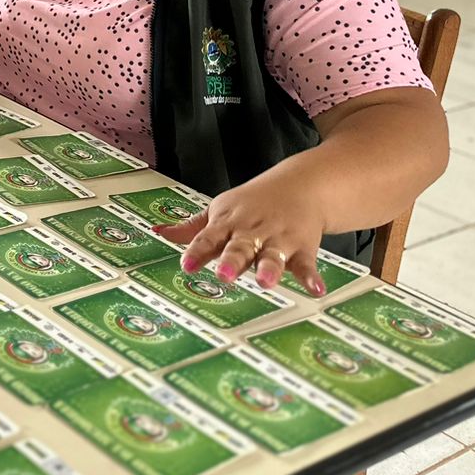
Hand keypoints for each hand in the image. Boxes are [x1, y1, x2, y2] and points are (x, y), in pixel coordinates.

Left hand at [156, 173, 329, 294]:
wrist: (299, 185)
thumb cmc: (253, 203)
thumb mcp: (220, 211)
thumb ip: (192, 228)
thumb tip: (159, 232)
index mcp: (228, 223)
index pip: (208, 238)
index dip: (197, 252)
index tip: (187, 266)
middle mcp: (251, 231)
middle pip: (240, 247)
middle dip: (232, 260)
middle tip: (225, 275)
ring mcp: (278, 239)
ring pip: (272, 255)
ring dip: (269, 269)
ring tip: (265, 282)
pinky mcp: (302, 247)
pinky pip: (305, 264)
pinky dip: (311, 277)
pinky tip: (315, 289)